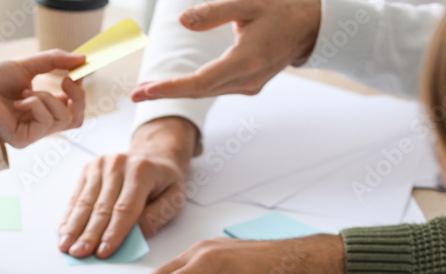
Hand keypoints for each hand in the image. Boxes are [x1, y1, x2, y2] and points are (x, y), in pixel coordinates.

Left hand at [0, 50, 85, 148]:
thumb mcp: (28, 65)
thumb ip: (55, 61)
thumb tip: (83, 59)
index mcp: (43, 109)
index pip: (74, 110)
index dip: (80, 93)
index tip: (76, 73)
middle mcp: (40, 125)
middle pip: (76, 119)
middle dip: (78, 97)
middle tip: (67, 79)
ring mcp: (32, 134)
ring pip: (63, 118)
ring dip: (47, 97)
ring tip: (26, 91)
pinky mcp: (24, 140)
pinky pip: (46, 120)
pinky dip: (36, 104)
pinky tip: (19, 101)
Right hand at [59, 117, 196, 257]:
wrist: (155, 154)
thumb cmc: (165, 181)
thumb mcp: (174, 199)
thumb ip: (156, 218)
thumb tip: (134, 237)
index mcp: (142, 171)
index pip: (125, 208)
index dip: (113, 232)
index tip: (103, 252)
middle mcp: (118, 164)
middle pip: (101, 206)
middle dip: (89, 234)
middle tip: (79, 253)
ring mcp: (101, 165)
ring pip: (85, 202)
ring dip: (74, 227)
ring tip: (65, 246)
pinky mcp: (89, 169)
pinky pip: (77, 196)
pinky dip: (70, 215)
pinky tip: (64, 231)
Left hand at [131, 0, 320, 100]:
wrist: (310, 28)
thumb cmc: (280, 10)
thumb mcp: (247, 3)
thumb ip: (214, 12)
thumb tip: (182, 21)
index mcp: (247, 61)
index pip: (201, 81)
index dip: (172, 87)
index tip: (147, 90)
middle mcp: (248, 80)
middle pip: (199, 91)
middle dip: (166, 92)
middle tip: (135, 93)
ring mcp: (249, 86)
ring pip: (206, 92)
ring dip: (177, 92)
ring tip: (148, 90)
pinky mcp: (248, 86)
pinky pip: (215, 89)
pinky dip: (193, 88)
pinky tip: (173, 86)